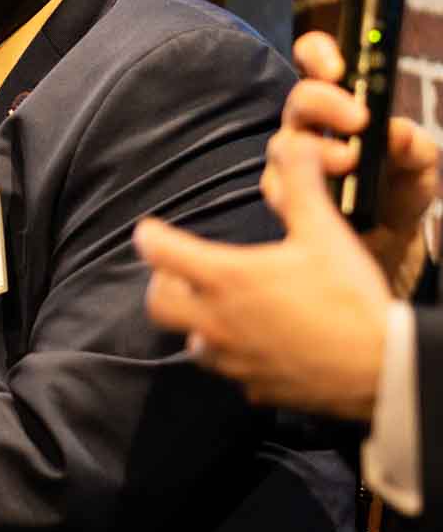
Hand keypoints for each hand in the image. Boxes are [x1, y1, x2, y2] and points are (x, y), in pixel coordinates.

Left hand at [136, 129, 390, 418]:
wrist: (383, 367)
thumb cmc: (349, 296)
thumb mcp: (323, 232)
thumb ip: (300, 187)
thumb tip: (293, 145)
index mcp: (225, 278)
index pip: (159, 252)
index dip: (149, 236)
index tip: (148, 230)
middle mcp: (217, 321)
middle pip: (158, 304)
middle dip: (162, 284)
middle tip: (177, 271)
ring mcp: (234, 359)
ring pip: (192, 342)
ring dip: (196, 324)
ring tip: (217, 309)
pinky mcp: (256, 386)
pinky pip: (231, 371)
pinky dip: (234, 356)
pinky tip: (256, 345)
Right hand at [277, 31, 436, 290]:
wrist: (389, 241)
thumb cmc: (398, 188)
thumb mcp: (419, 163)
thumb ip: (414, 144)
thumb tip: (393, 131)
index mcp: (336, 101)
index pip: (313, 60)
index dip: (318, 53)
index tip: (339, 69)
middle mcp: (306, 125)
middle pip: (298, 100)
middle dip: (325, 102)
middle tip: (358, 120)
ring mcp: (289, 161)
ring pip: (285, 143)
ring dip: (319, 149)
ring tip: (350, 161)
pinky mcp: (284, 196)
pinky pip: (277, 186)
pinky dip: (301, 188)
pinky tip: (328, 197)